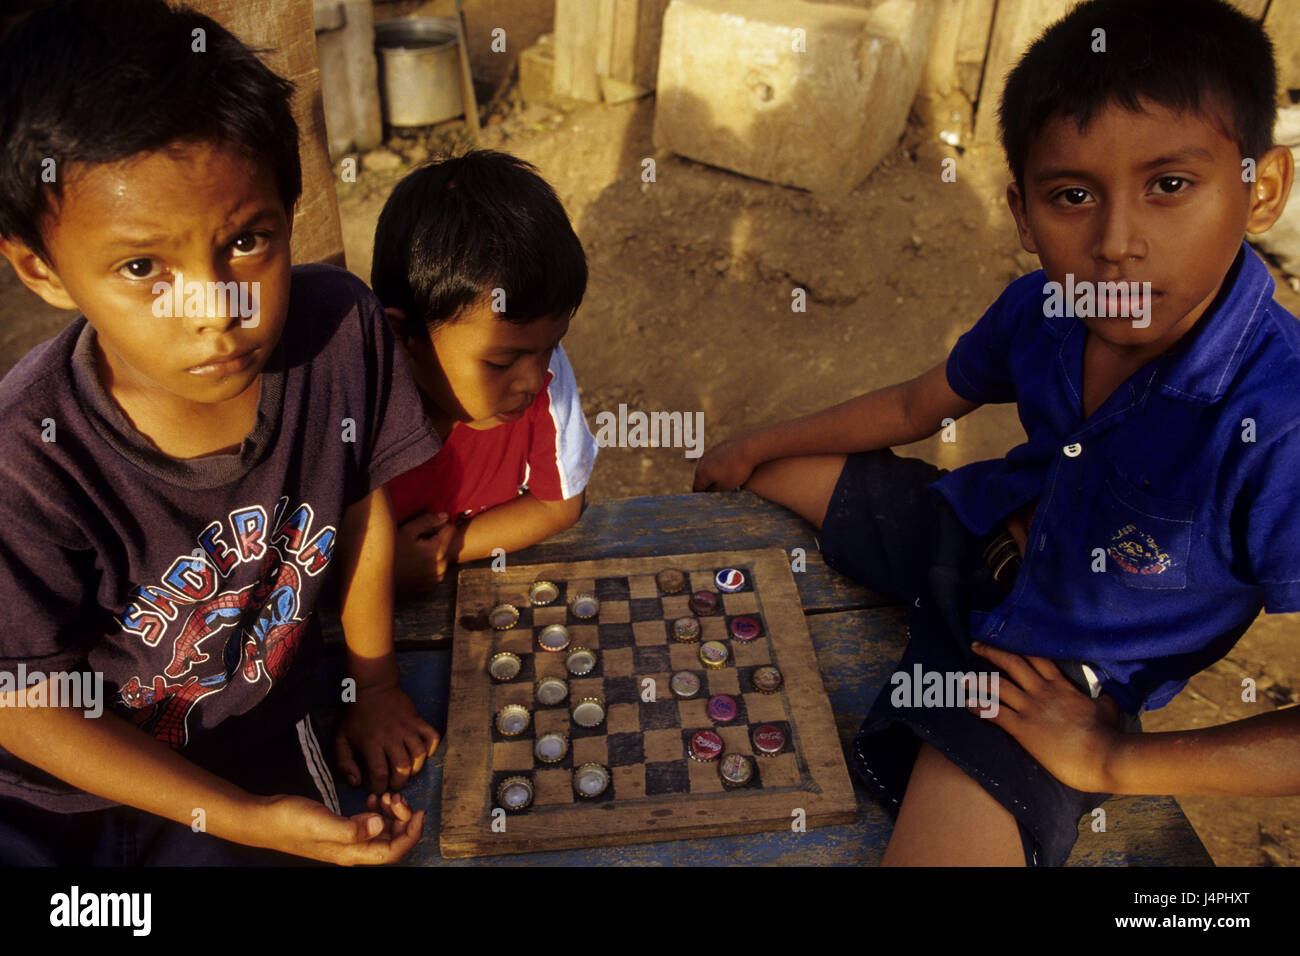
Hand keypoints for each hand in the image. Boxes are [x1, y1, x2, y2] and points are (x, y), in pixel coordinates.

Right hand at [250, 791, 424, 864]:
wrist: (263, 819)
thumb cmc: (288, 821)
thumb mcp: (320, 822)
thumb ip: (351, 828)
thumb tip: (381, 824)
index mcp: (350, 853)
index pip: (392, 852)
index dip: (411, 835)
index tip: (419, 812)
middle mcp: (351, 850)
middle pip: (390, 842)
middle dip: (401, 820)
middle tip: (396, 796)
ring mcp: (345, 840)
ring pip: (381, 832)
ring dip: (390, 814)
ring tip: (384, 795)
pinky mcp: (340, 829)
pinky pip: (368, 824)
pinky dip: (376, 811)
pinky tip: (371, 798)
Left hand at [336, 683, 440, 792]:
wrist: (372, 687)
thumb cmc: (355, 715)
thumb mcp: (340, 739)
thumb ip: (344, 763)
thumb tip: (356, 782)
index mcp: (371, 743)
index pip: (379, 775)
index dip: (378, 787)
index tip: (375, 785)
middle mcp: (391, 737)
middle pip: (402, 769)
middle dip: (398, 783)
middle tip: (392, 783)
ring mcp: (407, 728)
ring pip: (418, 756)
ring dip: (414, 769)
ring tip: (406, 771)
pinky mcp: (417, 720)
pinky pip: (432, 737)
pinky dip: (431, 748)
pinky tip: (422, 754)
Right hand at [394, 511, 456, 592]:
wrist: (377, 577)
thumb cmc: (391, 551)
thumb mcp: (408, 530)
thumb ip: (429, 521)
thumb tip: (446, 516)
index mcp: (437, 550)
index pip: (450, 529)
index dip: (438, 526)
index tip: (425, 530)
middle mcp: (441, 566)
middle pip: (447, 544)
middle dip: (435, 541)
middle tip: (416, 543)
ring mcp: (436, 578)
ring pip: (442, 558)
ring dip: (433, 554)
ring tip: (414, 554)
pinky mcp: (431, 586)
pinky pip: (437, 571)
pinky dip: (430, 567)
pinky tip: (415, 565)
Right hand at [693, 437, 758, 491]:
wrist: (750, 447)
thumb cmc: (738, 469)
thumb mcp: (726, 486)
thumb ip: (714, 492)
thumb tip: (708, 493)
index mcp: (701, 473)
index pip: (697, 489)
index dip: (702, 497)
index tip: (710, 502)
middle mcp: (702, 461)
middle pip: (702, 478)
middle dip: (709, 486)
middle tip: (720, 493)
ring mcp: (711, 452)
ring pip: (710, 467)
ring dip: (716, 475)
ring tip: (728, 482)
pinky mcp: (720, 446)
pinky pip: (718, 459)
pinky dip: (722, 466)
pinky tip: (733, 469)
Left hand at [968, 642, 1126, 792]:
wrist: (1106, 756)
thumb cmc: (1109, 735)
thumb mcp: (1108, 708)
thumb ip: (1102, 697)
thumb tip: (1109, 694)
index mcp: (1062, 686)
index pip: (1036, 659)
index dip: (1018, 648)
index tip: (1005, 641)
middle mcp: (1043, 691)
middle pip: (1012, 663)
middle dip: (992, 652)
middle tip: (976, 645)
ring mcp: (1032, 708)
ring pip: (998, 685)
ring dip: (978, 680)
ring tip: (962, 678)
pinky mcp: (1024, 728)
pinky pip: (994, 712)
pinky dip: (978, 707)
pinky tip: (967, 704)